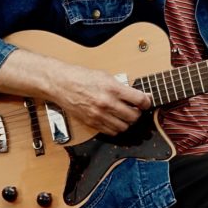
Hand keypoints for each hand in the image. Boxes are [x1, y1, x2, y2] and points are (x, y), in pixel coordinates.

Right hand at [0, 49, 151, 135]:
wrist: (61, 84)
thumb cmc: (82, 76)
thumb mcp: (106, 76)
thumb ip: (124, 87)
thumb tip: (141, 95)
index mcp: (113, 88)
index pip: (140, 100)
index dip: (147, 102)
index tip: (146, 101)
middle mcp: (107, 103)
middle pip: (134, 116)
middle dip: (138, 113)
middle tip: (136, 108)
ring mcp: (99, 115)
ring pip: (124, 126)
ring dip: (128, 122)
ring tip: (125, 114)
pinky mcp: (92, 123)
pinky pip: (111, 132)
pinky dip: (117, 128)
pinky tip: (115, 120)